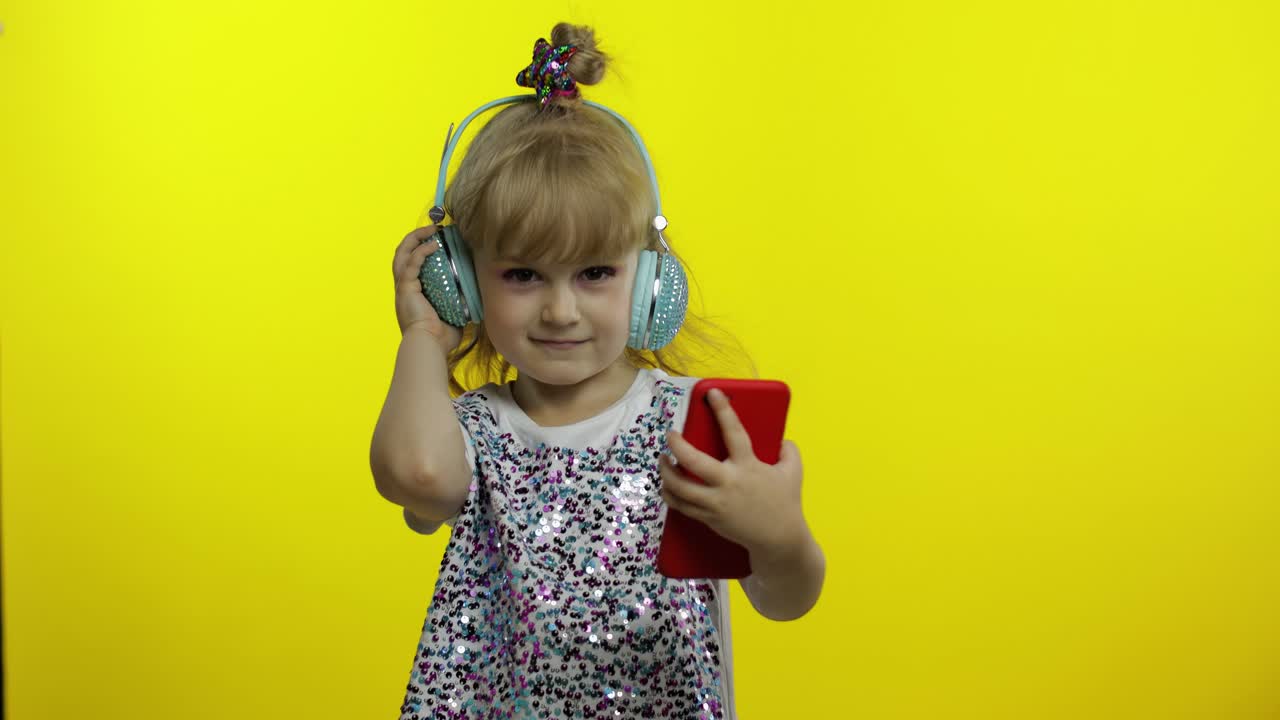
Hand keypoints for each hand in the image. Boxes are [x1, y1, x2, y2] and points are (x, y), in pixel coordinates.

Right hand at [392, 225, 461, 353]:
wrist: (429, 345)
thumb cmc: (440, 338)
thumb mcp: (452, 316)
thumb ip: (459, 306)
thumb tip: (475, 300)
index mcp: (412, 294)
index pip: (411, 265)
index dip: (420, 249)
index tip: (437, 240)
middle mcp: (404, 288)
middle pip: (402, 254)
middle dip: (415, 237)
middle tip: (433, 228)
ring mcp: (403, 287)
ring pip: (403, 253)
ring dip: (416, 238)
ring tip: (432, 229)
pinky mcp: (406, 287)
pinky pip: (413, 262)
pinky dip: (422, 250)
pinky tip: (434, 244)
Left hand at [659, 388, 809, 561]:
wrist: (779, 540)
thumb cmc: (786, 503)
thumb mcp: (794, 473)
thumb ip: (789, 452)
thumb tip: (782, 440)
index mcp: (749, 466)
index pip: (734, 432)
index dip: (723, 410)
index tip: (712, 394)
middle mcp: (729, 483)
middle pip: (693, 462)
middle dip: (677, 445)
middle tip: (670, 436)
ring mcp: (716, 502)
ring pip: (680, 487)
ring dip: (666, 472)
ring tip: (663, 460)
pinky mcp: (709, 518)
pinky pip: (682, 505)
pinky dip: (670, 494)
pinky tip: (667, 485)